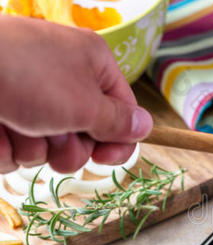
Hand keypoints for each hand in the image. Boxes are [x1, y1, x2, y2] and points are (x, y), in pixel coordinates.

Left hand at [0, 16, 152, 173]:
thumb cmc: (27, 76)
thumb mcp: (85, 103)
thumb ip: (118, 122)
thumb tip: (146, 126)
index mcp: (92, 64)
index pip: (122, 110)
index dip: (119, 139)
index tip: (108, 159)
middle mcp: (63, 79)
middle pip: (86, 135)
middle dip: (72, 149)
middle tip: (60, 143)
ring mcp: (29, 98)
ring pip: (50, 147)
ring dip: (37, 149)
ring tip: (20, 128)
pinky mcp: (1, 115)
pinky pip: (17, 148)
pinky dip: (8, 147)